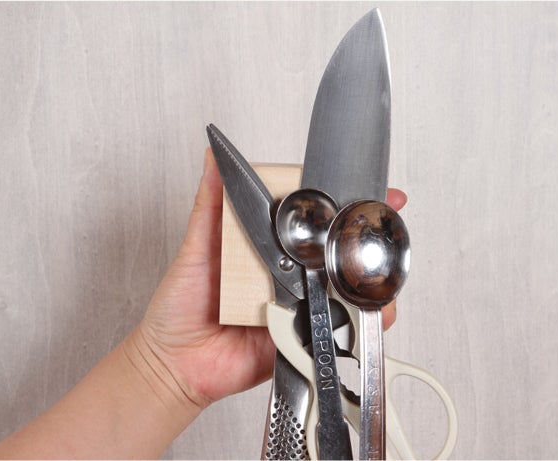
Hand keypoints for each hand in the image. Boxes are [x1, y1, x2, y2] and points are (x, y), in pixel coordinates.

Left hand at [133, 148, 407, 409]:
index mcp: (268, 250)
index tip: (364, 189)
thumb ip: (209, 205)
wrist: (175, 363)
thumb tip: (211, 158)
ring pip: (344, 289)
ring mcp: (297, 306)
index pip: (309, 221)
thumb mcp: (195, 248)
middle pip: (335, 253)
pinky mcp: (302, 337)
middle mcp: (288, 276)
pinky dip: (356, 320)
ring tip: (375, 266)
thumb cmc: (179, 307)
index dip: (338, 204)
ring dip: (365, 278)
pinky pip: (337, 327)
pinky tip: (364, 308)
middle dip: (365, 239)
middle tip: (382, 224)